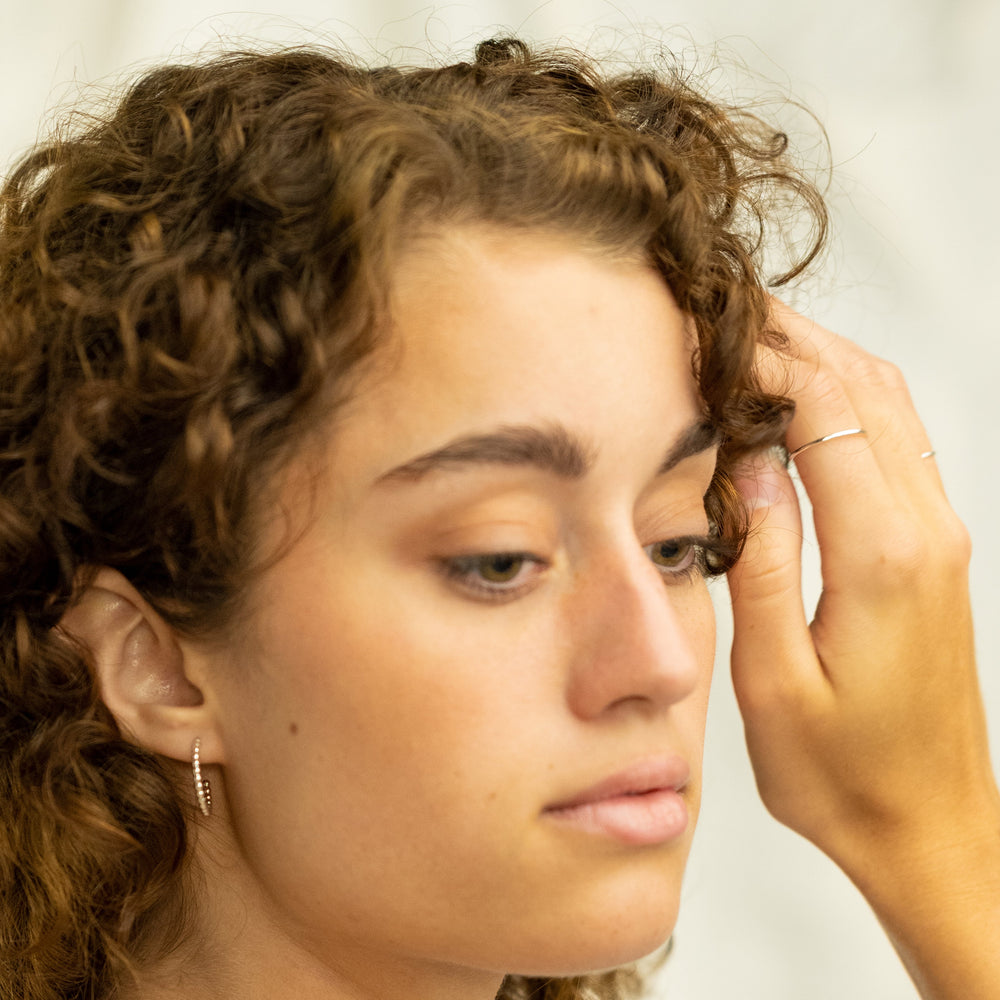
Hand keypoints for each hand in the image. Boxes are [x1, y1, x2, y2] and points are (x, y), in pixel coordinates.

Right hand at [727, 301, 999, 998]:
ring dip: (826, 360)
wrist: (931, 826)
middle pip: (864, 389)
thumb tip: (742, 459)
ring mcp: (940, 537)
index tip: (708, 332)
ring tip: (757, 335)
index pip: (824, 413)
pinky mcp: (934, 551)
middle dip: (794, 338)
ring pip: (890, 406)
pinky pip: (899, 443)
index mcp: (881, 556)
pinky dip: (851, 400)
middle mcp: (924, 531)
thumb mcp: (772, 677)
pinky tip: (805, 400)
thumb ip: (759, 556)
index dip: (764, 360)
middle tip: (726, 306)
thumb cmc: (844, 774)